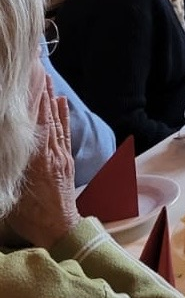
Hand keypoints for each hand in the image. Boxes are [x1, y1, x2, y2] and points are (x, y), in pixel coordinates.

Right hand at [8, 74, 79, 248]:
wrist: (60, 228)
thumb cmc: (30, 216)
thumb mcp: (11, 194)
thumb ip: (5, 172)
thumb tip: (2, 152)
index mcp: (36, 160)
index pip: (34, 125)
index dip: (32, 103)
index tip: (27, 81)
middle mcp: (50, 153)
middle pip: (45, 117)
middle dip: (41, 93)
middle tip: (37, 69)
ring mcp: (60, 156)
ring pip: (55, 122)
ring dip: (51, 99)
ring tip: (47, 78)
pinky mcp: (65, 160)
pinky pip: (63, 133)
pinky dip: (61, 116)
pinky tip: (60, 102)